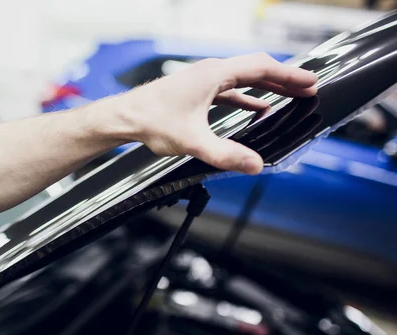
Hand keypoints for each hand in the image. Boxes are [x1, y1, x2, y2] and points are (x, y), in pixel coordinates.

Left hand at [111, 52, 317, 174]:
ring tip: (289, 97)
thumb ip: (224, 154)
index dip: (289, 75)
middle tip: (308, 88)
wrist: (124, 117)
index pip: (261, 68)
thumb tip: (255, 164)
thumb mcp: (192, 141)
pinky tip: (257, 110)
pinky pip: (230, 92)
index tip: (310, 81)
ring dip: (267, 89)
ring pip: (243, 81)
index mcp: (213, 74)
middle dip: (283, 79)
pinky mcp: (197, 93)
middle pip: (256, 70)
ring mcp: (203, 81)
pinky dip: (247, 99)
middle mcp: (210, 73)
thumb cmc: (152, 120)